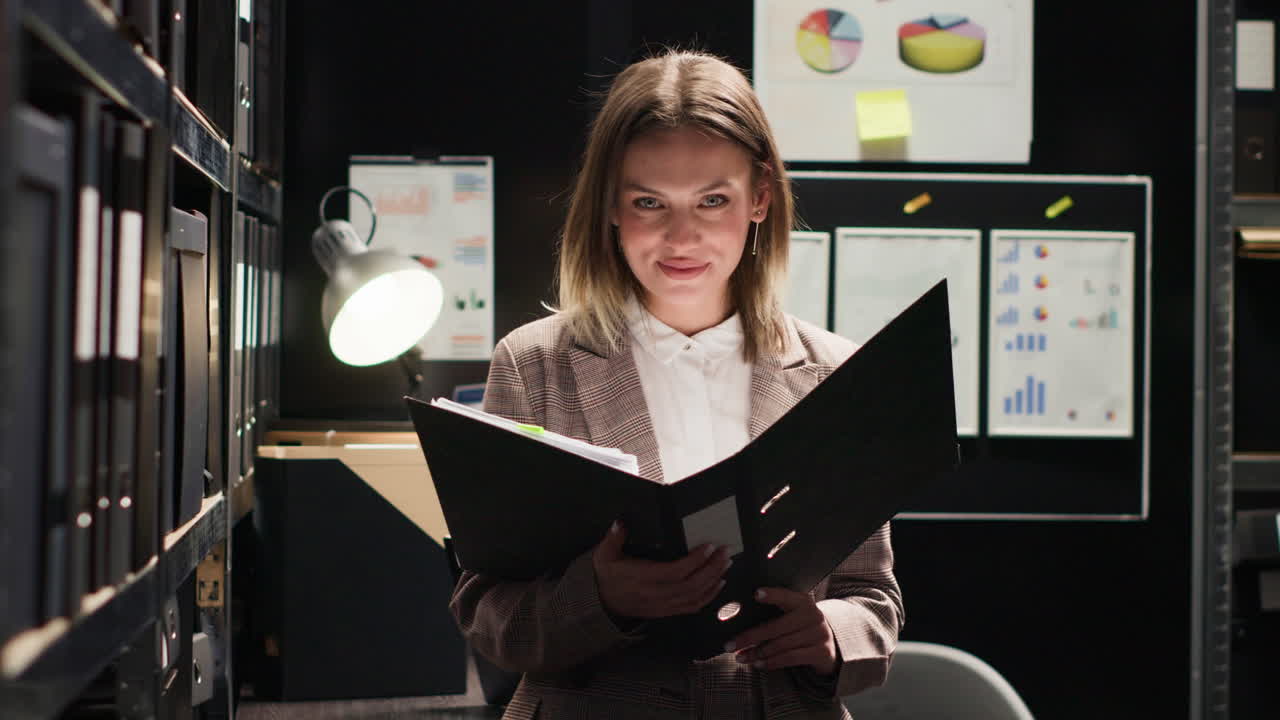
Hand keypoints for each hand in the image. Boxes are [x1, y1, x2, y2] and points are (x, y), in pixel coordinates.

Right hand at [592, 521, 730, 619]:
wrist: (602, 605)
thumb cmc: (606, 577)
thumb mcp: (604, 556)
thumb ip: (613, 539)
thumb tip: (620, 523)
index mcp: (641, 578)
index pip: (674, 572)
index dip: (694, 561)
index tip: (708, 547)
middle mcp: (655, 594)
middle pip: (690, 585)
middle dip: (711, 568)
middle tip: (724, 552)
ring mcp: (662, 605)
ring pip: (694, 597)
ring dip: (713, 580)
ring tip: (725, 563)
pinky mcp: (667, 612)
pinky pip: (692, 607)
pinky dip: (708, 597)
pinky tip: (718, 584)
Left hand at [727, 587, 836, 675]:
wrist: (828, 644)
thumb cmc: (799, 626)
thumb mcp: (791, 615)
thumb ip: (773, 613)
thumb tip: (737, 618)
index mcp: (802, 601)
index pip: (786, 596)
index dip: (772, 595)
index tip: (756, 594)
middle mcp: (813, 615)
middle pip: (777, 627)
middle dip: (750, 637)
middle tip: (730, 645)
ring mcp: (819, 634)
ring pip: (781, 645)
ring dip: (757, 653)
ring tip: (741, 657)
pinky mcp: (821, 652)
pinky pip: (791, 658)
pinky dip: (771, 662)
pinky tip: (758, 664)